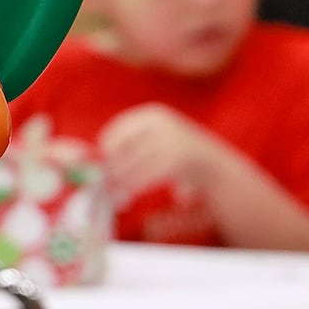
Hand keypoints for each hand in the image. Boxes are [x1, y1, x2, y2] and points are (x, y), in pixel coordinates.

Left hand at [98, 103, 234, 207]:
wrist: (215, 165)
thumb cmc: (176, 154)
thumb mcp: (154, 138)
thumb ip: (130, 144)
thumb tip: (94, 158)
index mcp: (152, 114)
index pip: (114, 132)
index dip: (104, 151)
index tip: (102, 166)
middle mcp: (161, 123)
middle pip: (120, 150)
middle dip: (111, 169)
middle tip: (103, 184)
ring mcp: (171, 140)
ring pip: (131, 165)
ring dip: (119, 181)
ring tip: (114, 191)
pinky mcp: (177, 160)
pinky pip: (146, 176)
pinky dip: (135, 186)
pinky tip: (131, 193)